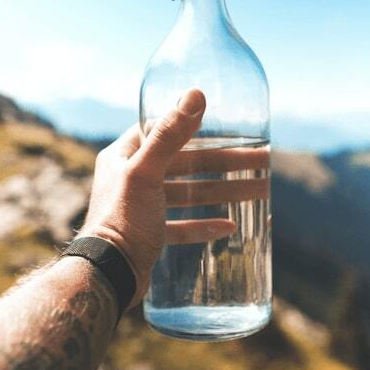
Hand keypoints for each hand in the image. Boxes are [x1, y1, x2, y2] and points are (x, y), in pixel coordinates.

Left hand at [79, 89, 269, 307]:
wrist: (107, 276)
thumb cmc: (122, 220)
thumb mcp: (146, 172)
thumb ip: (170, 134)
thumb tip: (196, 94)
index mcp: (123, 157)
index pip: (164, 131)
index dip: (198, 127)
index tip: (229, 127)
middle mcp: (131, 179)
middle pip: (186, 164)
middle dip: (225, 164)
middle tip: (261, 163)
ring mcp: (141, 208)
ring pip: (189, 194)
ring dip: (222, 192)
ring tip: (259, 191)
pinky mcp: (150, 235)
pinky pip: (182, 226)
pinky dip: (204, 225)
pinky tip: (229, 226)